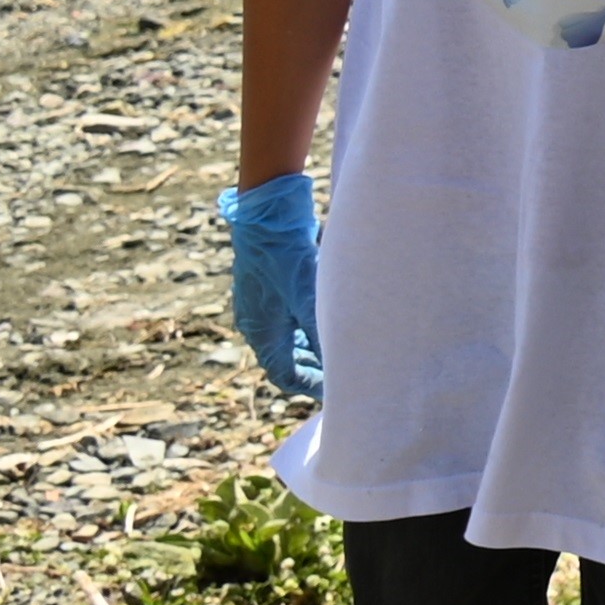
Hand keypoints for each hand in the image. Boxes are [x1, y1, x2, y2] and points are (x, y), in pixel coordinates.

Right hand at [216, 173, 323, 401]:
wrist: (268, 216)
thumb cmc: (286, 259)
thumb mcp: (308, 301)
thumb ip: (321, 335)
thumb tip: (339, 367)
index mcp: (261, 333)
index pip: (285, 375)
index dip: (312, 386)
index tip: (338, 388)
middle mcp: (257, 323)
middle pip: (287, 358)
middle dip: (316, 367)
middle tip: (346, 370)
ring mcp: (262, 304)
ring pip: (289, 338)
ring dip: (313, 347)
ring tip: (343, 348)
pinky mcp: (269, 287)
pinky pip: (289, 318)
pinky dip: (308, 326)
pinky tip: (330, 319)